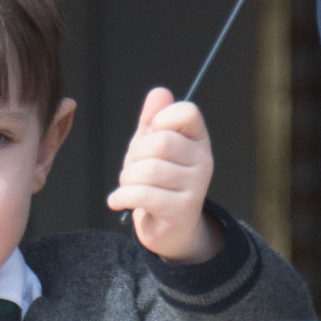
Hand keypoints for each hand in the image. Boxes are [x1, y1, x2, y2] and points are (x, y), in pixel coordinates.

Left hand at [107, 87, 221, 262]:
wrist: (170, 228)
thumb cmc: (158, 181)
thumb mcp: (151, 147)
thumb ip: (153, 120)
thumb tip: (159, 92)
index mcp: (198, 139)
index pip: (187, 112)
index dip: (160, 119)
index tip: (150, 135)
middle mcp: (203, 161)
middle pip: (160, 143)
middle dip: (135, 155)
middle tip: (132, 168)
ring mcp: (196, 187)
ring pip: (149, 170)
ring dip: (127, 179)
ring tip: (127, 186)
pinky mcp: (182, 211)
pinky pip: (145, 195)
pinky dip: (122, 196)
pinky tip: (116, 200)